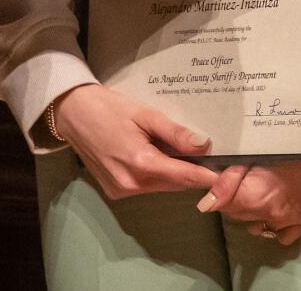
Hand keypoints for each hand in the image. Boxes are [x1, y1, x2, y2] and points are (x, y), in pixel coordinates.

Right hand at [50, 83, 219, 199]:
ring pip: (161, 187)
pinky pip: (146, 186)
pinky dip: (156, 175)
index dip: (207, 176)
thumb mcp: (145, 114)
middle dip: (190, 172)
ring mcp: (121, 191)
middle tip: (205, 154)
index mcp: (141, 163)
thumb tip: (205, 146)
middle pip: (174, 184)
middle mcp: (131, 184)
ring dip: (173, 173)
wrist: (72, 113)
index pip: (184, 176)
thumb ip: (175, 133)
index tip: (227, 175)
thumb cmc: (109, 107)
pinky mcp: (115, 192)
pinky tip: (154, 155)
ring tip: (176, 150)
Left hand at [198, 100, 300, 244]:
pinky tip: (276, 204)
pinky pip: (279, 235)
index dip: (221, 189)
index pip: (224, 204)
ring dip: (251, 211)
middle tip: (244, 177)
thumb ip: (230, 177)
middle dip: (234, 198)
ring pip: (255, 226)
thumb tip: (207, 203)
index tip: (225, 176)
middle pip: (238, 215)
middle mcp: (273, 214)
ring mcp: (290, 223)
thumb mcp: (256, 151)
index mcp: (258, 195)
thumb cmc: (292, 139)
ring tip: (260, 189)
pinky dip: (273, 223)